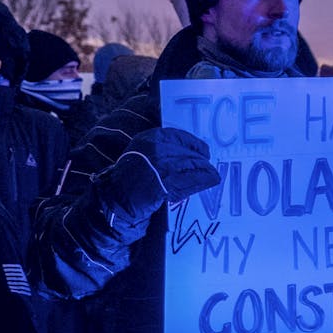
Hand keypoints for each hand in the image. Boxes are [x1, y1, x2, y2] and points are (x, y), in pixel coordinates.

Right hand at [100, 128, 219, 221]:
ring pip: (194, 164)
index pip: (180, 136)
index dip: (195, 144)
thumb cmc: (131, 177)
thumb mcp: (142, 153)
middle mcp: (157, 148)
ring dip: (207, 171)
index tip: (204, 150)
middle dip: (202, 161)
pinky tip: (212, 180)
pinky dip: (205, 180)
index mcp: (150, 138)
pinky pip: (194, 178)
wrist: (118, 197)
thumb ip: (161, 148)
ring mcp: (163, 164)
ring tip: (213, 175)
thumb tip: (188, 150)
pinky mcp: (169, 181)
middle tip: (210, 166)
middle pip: (189, 152)